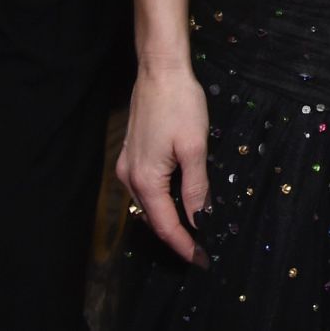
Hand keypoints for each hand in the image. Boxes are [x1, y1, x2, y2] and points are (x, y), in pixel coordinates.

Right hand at [115, 61, 211, 264]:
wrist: (160, 71)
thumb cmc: (180, 104)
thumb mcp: (195, 147)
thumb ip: (196, 187)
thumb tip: (200, 219)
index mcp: (145, 179)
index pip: (165, 224)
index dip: (184, 245)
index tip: (201, 260)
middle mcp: (130, 177)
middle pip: (155, 217)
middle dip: (177, 234)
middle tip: (201, 248)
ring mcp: (128, 165)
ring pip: (150, 202)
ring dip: (170, 217)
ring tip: (194, 229)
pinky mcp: (132, 154)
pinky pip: (147, 186)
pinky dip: (163, 198)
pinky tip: (179, 198)